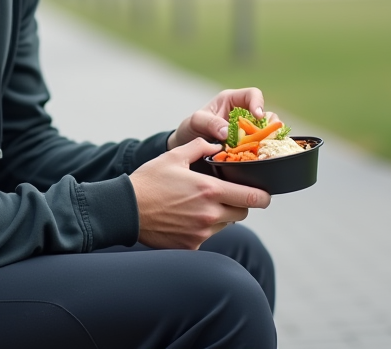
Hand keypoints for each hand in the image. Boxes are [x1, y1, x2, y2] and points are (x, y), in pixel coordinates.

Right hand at [129, 138, 270, 249]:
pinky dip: (202, 228)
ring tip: (198, 206)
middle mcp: (210, 214)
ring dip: (220, 216)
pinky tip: (185, 219)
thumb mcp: (174, 156)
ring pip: (225, 225)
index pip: (253, 198)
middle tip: (226, 195)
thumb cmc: (149, 181)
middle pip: (242, 213)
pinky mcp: (191, 246)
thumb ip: (199, 147)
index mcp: (210, 190)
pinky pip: (207, 237)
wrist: (126, 209)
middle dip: (239, 203)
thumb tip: (216, 145)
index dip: (263, 196)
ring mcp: (201, 233)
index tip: (264, 194)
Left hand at [166, 88, 275, 149]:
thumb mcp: (196, 122)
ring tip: (263, 148)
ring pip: (266, 132)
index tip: (258, 116)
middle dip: (268, 126)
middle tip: (265, 137)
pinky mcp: (247, 145)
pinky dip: (262, 150)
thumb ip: (210, 123)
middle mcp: (243, 114)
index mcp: (232, 100)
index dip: (258, 103)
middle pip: (265, 115)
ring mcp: (246, 131)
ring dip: (267, 140)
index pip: (252, 94)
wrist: (186, 145)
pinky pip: (260, 146)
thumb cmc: (191, 128)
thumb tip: (227, 132)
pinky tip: (259, 156)